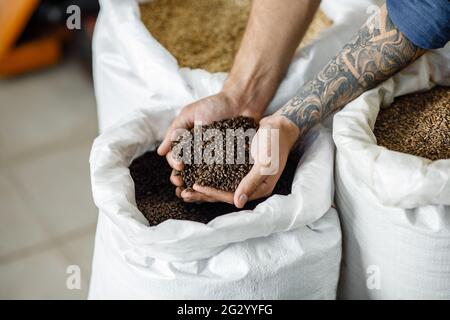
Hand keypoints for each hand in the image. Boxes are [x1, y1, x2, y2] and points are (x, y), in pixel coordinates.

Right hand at [157, 90, 264, 197]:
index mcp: (187, 144)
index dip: (175, 163)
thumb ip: (174, 131)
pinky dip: (214, 185)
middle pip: (186, 172)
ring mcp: (213, 160)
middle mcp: (198, 154)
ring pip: (200, 178)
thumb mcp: (189, 114)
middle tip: (180, 183)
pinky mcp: (229, 164)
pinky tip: (210, 190)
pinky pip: (221, 177)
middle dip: (180, 180)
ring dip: (194, 187)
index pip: (176, 158)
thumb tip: (160, 151)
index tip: (179, 165)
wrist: (241, 103)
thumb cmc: (214, 105)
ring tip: (191, 192)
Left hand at [182, 114, 299, 207]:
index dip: (212, 193)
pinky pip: (221, 173)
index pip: (230, 196)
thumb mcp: (265, 164)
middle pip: (222, 194)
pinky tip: (194, 170)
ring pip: (219, 185)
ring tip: (184, 185)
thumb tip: (237, 203)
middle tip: (182, 192)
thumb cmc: (274, 143)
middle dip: (202, 194)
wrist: (279, 126)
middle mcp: (249, 186)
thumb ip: (252, 182)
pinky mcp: (239, 167)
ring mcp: (244, 176)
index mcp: (258, 189)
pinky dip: (207, 173)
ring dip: (202, 185)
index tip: (195, 186)